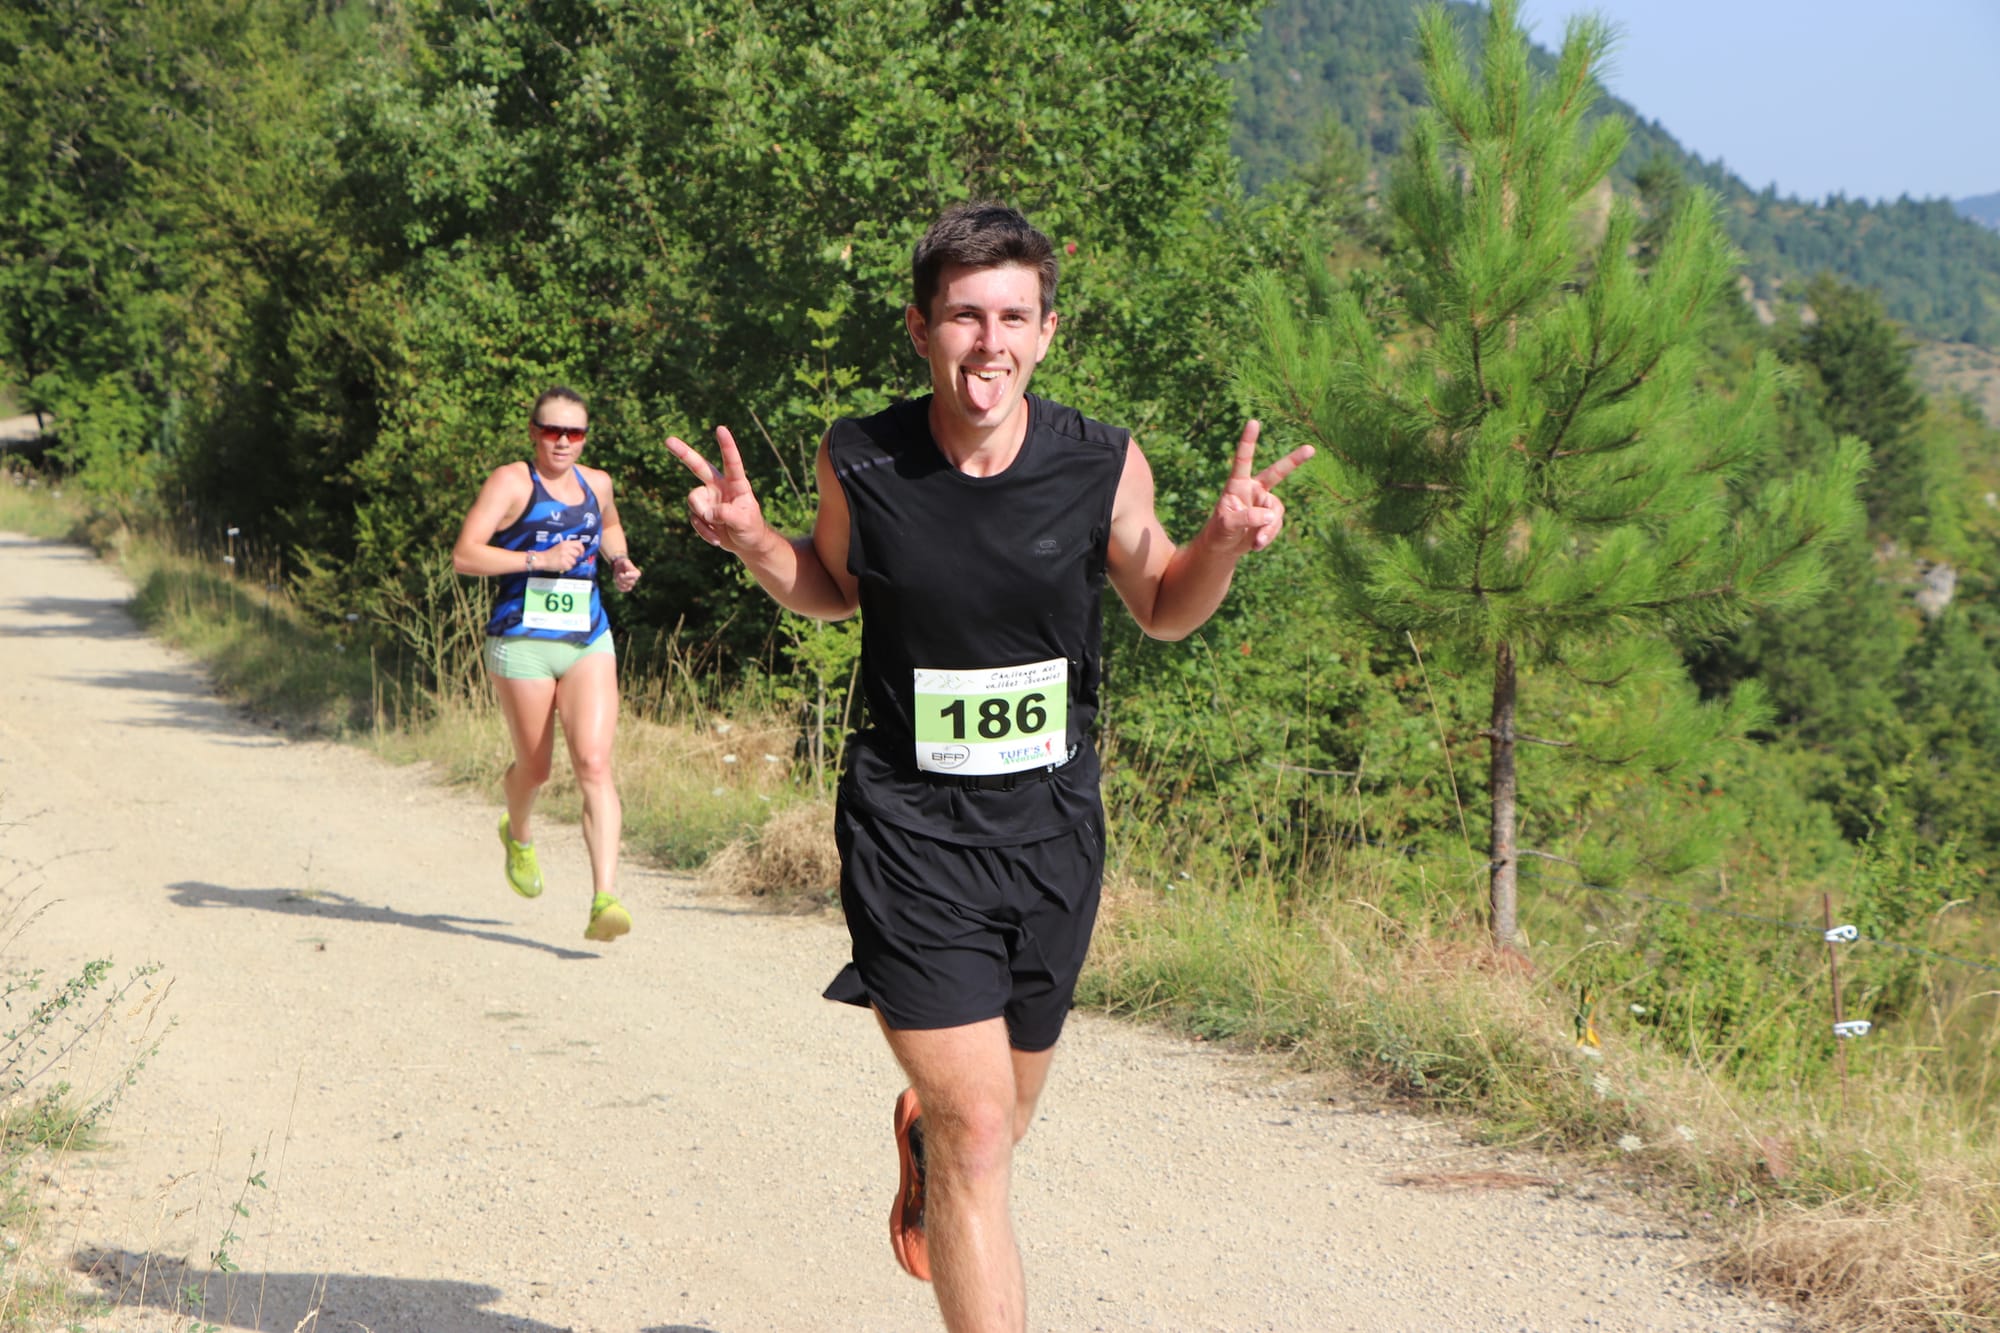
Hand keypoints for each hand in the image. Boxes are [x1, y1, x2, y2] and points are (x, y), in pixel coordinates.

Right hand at [542, 537, 587, 572]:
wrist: (542, 559)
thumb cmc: (551, 554)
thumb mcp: (560, 546)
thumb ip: (569, 547)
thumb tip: (579, 551)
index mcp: (565, 543)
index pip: (579, 544)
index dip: (582, 549)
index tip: (581, 554)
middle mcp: (565, 548)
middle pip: (577, 554)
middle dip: (574, 558)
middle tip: (567, 559)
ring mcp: (564, 555)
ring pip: (574, 561)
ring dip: (570, 563)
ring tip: (562, 562)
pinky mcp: (563, 563)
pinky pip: (570, 567)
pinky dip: (566, 568)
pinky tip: (561, 565)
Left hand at [609, 554, 641, 592]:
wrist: (619, 566)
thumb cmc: (622, 563)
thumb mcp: (624, 561)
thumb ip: (626, 563)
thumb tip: (626, 566)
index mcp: (637, 573)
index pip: (636, 576)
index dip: (630, 576)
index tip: (625, 573)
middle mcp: (635, 579)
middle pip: (631, 583)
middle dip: (623, 579)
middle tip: (619, 574)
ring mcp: (630, 584)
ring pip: (627, 587)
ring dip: (620, 582)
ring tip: (617, 577)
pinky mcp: (625, 587)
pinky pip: (623, 590)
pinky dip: (618, 587)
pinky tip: (616, 582)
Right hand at [666, 426, 766, 553]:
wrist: (746, 543)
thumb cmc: (751, 528)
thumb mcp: (744, 522)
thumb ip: (727, 514)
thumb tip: (707, 512)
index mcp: (736, 484)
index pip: (731, 462)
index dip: (726, 446)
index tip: (721, 429)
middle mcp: (719, 486)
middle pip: (698, 466)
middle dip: (683, 453)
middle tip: (668, 440)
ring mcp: (708, 498)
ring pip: (693, 500)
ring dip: (704, 518)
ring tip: (719, 529)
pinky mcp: (700, 511)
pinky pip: (694, 519)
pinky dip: (704, 532)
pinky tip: (716, 538)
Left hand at [1206, 420, 1312, 554]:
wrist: (1223, 547)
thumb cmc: (1218, 531)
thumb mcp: (1226, 524)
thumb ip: (1245, 518)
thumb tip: (1269, 516)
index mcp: (1237, 485)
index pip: (1243, 460)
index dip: (1248, 441)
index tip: (1253, 421)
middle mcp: (1254, 489)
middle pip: (1277, 473)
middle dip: (1294, 461)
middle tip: (1311, 449)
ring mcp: (1264, 503)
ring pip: (1276, 512)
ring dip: (1269, 529)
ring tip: (1256, 541)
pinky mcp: (1271, 517)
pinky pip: (1276, 525)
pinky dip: (1268, 536)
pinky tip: (1256, 545)